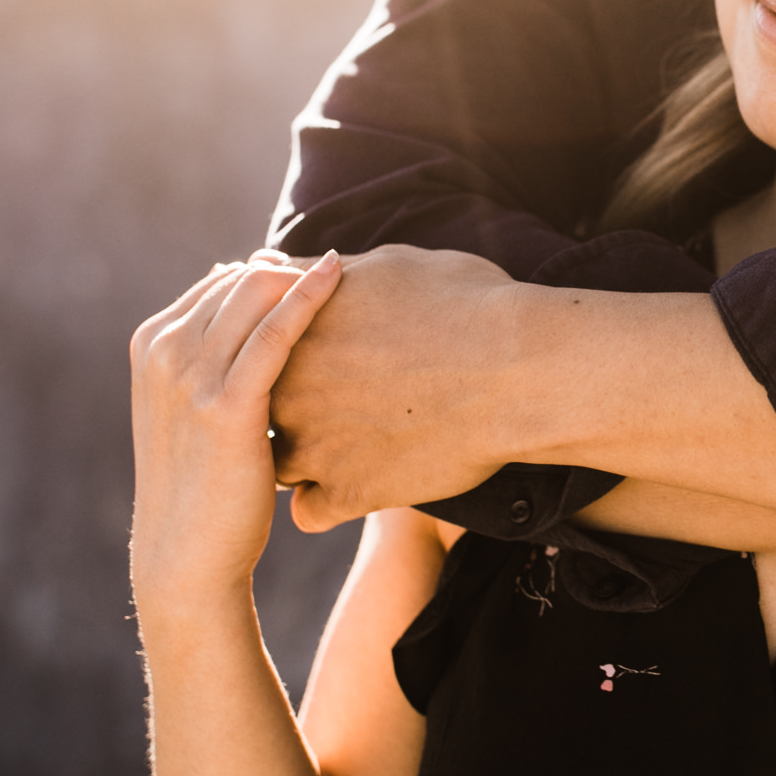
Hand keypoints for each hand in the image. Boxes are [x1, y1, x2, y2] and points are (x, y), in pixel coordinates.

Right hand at [129, 254, 341, 612]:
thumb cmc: (203, 482)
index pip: (219, 281)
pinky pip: (275, 332)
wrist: (186, 554)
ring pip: (255, 292)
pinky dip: (309, 296)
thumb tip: (252, 310)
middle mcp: (164, 351)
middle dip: (289, 271)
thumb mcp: (192, 409)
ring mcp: (189, 375)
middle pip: (239, 279)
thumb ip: (213, 358)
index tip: (315, 276)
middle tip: (340, 272)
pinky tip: (339, 276)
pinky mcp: (227, 405)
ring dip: (303, 275)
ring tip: (349, 271)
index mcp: (152, 343)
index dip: (270, 274)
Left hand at [262, 244, 523, 530]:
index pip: (259, 346)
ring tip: (348, 442)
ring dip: (302, 455)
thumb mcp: (388, 266)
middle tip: (340, 396)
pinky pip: (309, 512)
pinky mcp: (347, 492)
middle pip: (258, 405)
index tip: (323, 353)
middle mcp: (288, 390)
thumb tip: (293, 264)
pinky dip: (327, 501)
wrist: (516, 369)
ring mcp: (312, 446)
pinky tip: (358, 482)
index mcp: (294, 331)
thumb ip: (324, 274)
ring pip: (275, 462)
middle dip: (291, 403)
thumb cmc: (465, 303)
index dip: (287, 352)